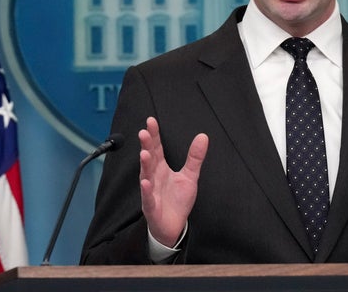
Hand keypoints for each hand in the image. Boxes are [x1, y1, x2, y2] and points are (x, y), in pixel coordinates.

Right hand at [138, 117, 208, 246]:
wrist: (173, 226)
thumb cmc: (177, 200)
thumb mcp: (190, 176)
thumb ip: (195, 157)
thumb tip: (203, 136)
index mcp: (161, 168)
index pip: (157, 148)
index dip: (154, 135)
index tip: (151, 121)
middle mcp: (153, 177)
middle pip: (150, 159)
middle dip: (147, 146)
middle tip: (144, 132)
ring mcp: (151, 192)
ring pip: (146, 176)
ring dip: (145, 165)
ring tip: (144, 153)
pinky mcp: (151, 207)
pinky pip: (148, 198)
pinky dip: (147, 190)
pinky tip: (146, 182)